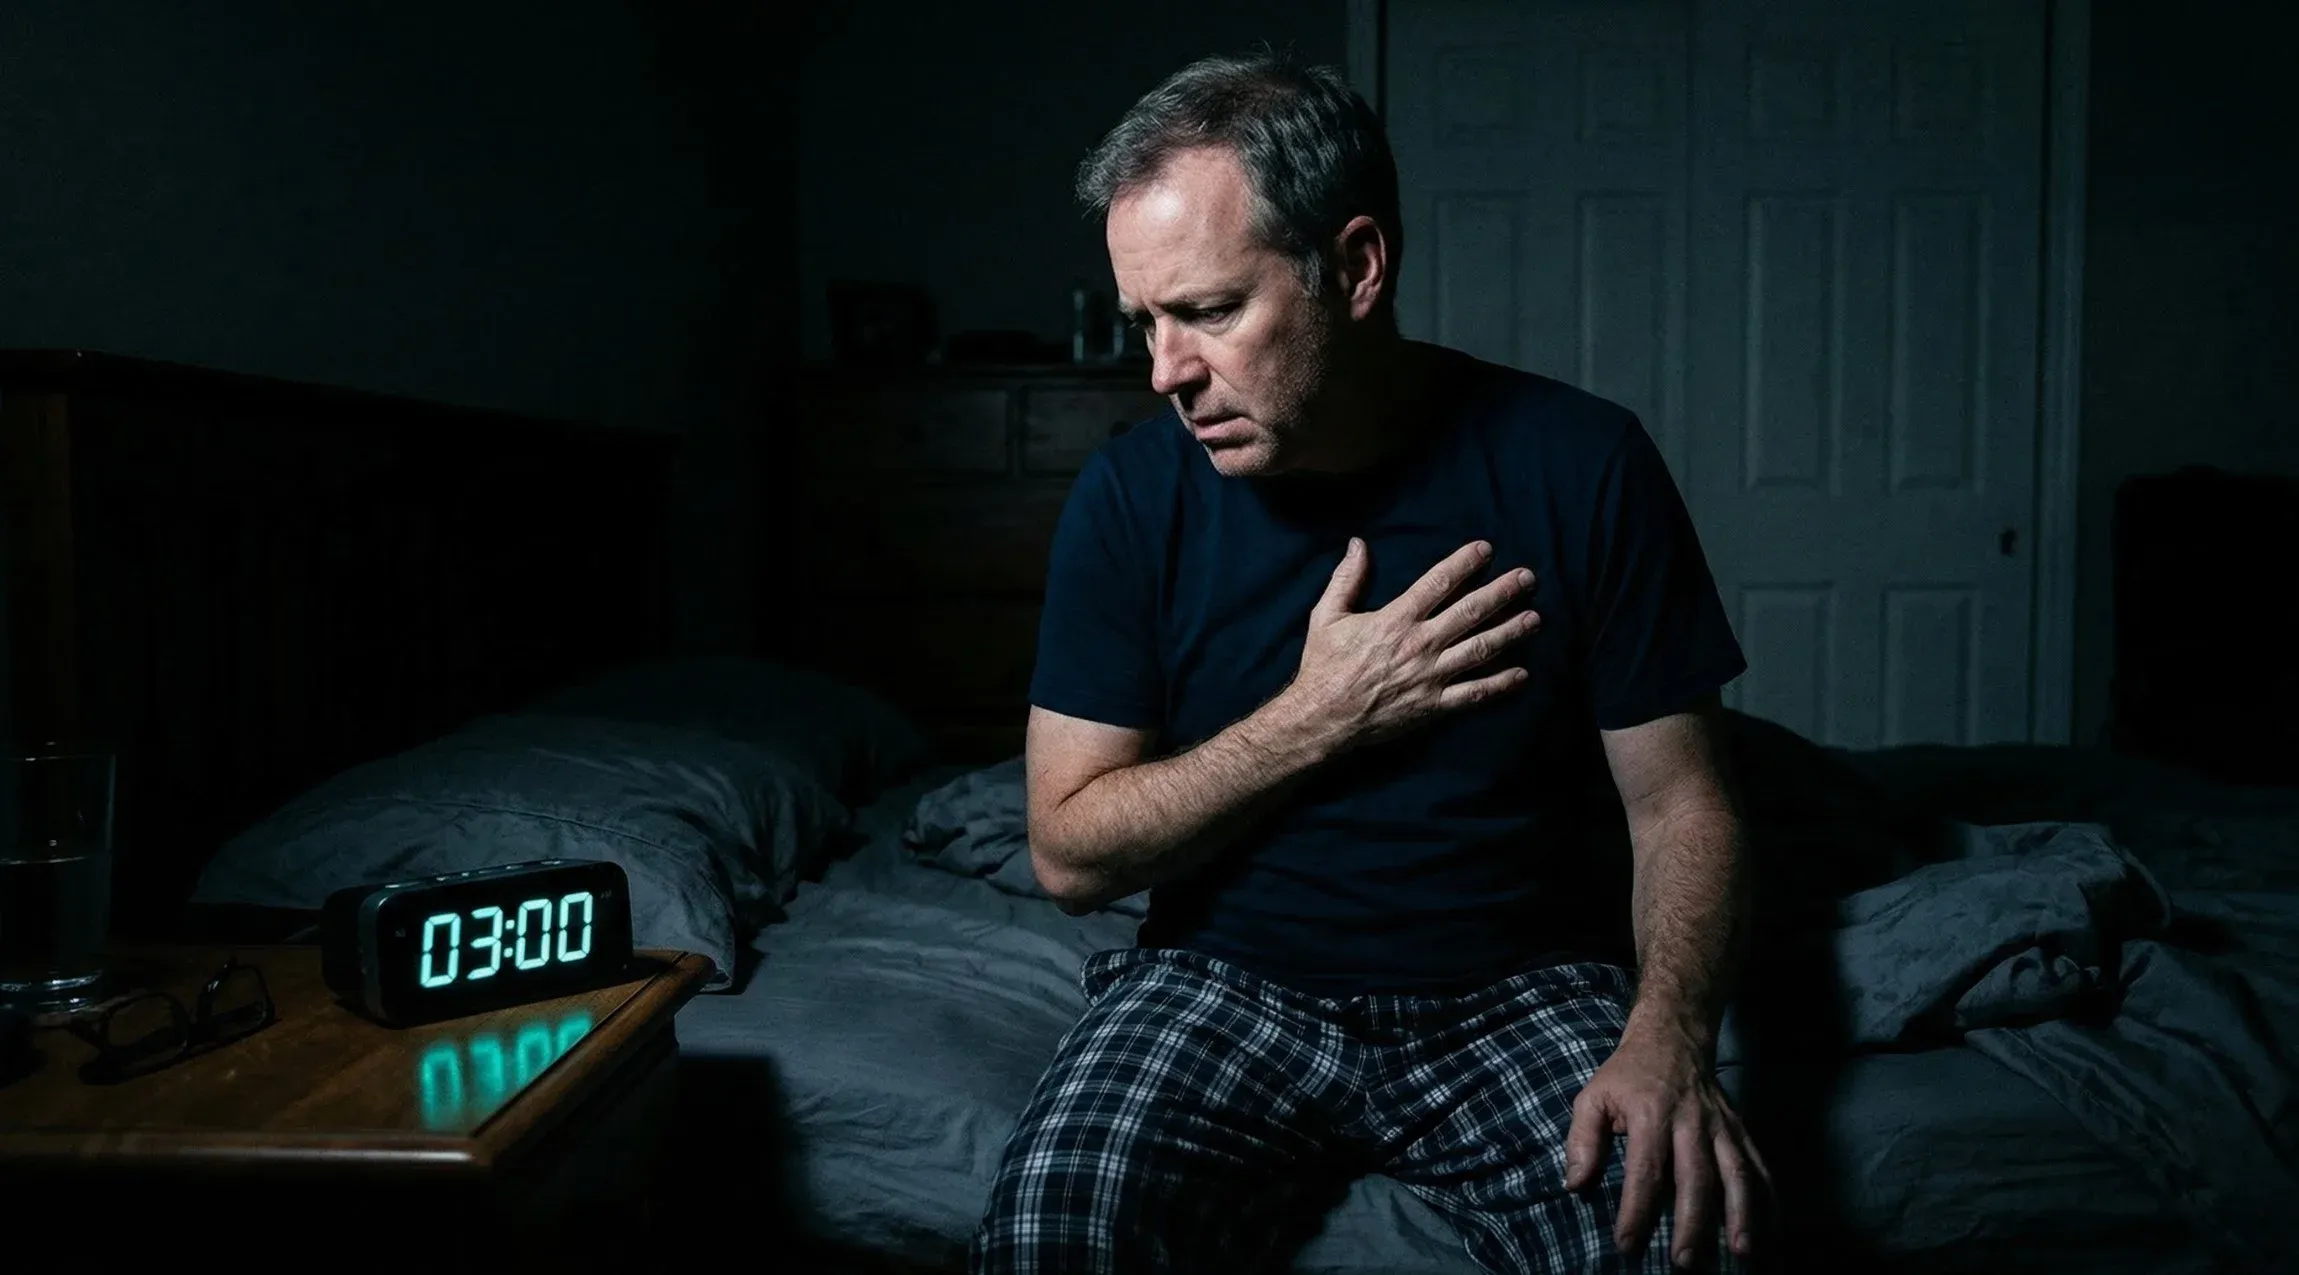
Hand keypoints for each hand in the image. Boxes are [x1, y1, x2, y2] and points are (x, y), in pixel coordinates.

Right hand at [1284, 537, 1539, 753]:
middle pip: (1470, 612)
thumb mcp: (1326, 616)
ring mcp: (1430, 676)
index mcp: (1395, 620)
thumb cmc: (1323, 666)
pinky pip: (1473, 693)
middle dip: (1502, 592)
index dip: (1464, 563)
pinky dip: (1499, 684)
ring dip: (1510, 633)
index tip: (1486, 549)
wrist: (1321, 718)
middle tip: (1528, 578)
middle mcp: (1419, 645)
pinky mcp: (1433, 705)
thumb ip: (1346, 578)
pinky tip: (1522, 674)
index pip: (1438, 583)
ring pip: (1479, 650)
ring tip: (1535, 619)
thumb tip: (1358, 543)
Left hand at [1563, 1022, 1770, 1269]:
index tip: (1627, 1244)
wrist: (1673, 1038)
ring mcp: (1722, 1126)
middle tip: (1685, 1261)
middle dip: (1693, 1221)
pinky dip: (1769, 1202)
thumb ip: (1582, 1140)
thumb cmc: (1627, 1076)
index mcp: (1651, 1112)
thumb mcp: (1593, 1096)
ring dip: (1742, 1215)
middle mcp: (1692, 1121)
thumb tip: (1575, 1185)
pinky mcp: (1741, 1131)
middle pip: (1696, 1176)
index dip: (1637, 1209)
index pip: (1645, 1168)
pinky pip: (1760, 1168)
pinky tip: (1771, 1234)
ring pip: (1737, 1173)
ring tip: (1742, 1253)